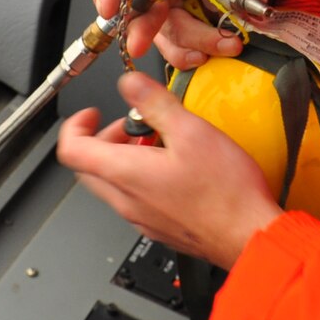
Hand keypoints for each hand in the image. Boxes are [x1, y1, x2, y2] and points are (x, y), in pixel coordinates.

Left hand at [57, 72, 283, 268]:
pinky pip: (135, 199)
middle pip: (89, 167)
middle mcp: (126, 200)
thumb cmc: (224, 192)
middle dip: (104, 139)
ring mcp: (141, 218)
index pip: (71, 150)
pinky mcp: (159, 228)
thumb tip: (130, 83)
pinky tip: (175, 168)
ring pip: (113, 184)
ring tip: (159, 142)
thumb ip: (155, 103)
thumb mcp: (191, 131)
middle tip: (131, 125)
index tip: (92, 113)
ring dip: (124, 158)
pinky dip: (141, 178)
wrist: (248, 236)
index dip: (75, 125)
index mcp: (125, 173)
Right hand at [91, 0, 294, 67]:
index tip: (108, 4)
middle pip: (144, 6)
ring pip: (164, 33)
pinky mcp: (182, 35)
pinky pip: (176, 50)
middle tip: (138, 44)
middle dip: (141, 28)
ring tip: (204, 54)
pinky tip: (201, 59)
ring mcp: (172, 11)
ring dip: (182, 46)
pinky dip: (188, 57)